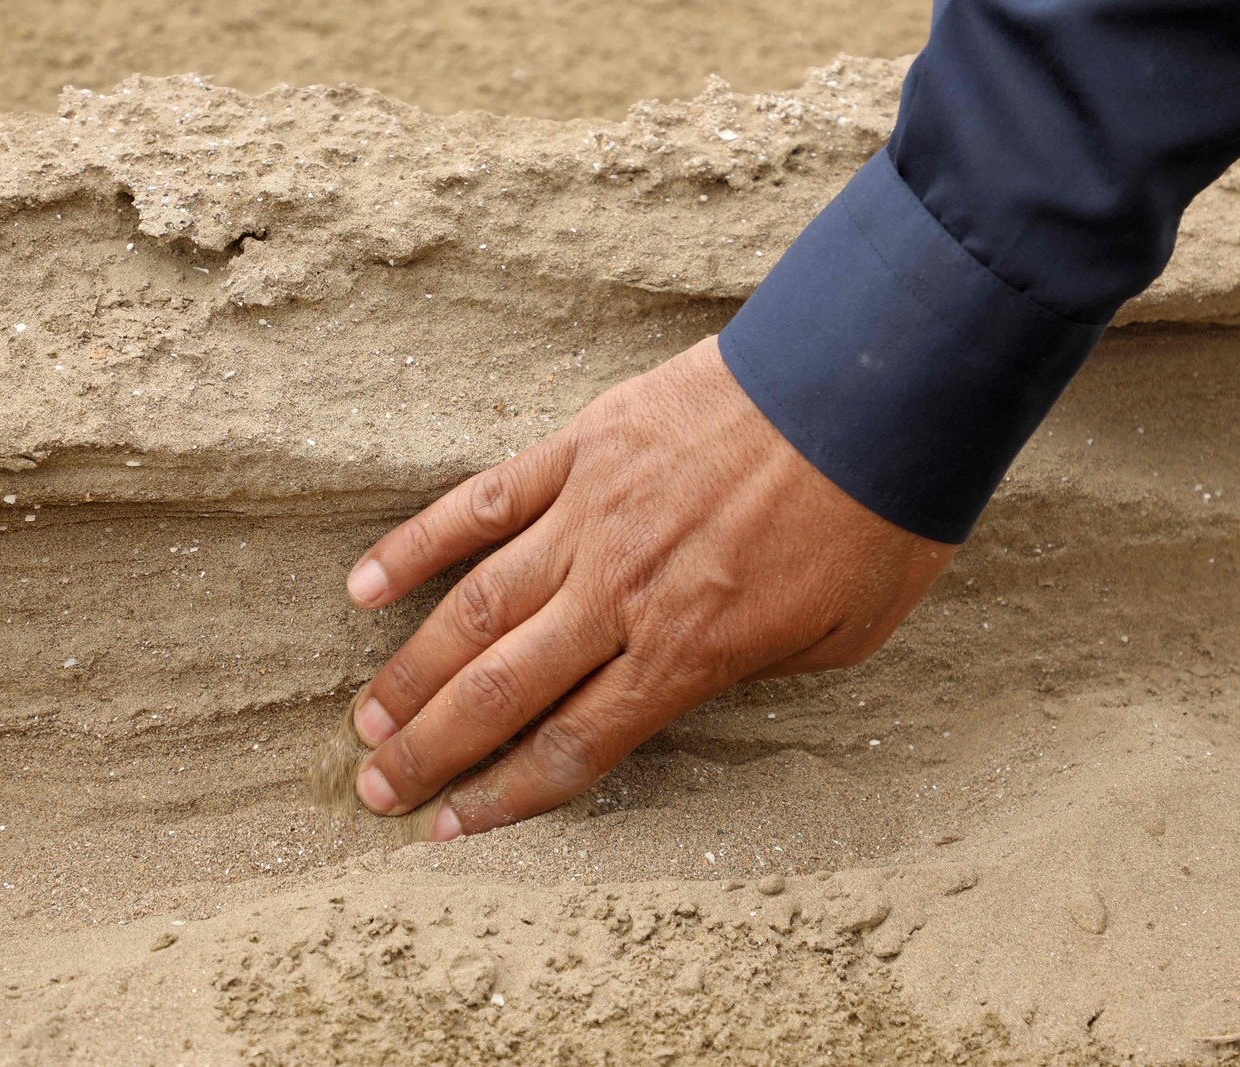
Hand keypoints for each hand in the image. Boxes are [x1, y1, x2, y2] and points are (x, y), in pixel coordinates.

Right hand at [345, 335, 953, 839]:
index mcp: (687, 652)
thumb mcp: (840, 636)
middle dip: (433, 751)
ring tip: (367, 719)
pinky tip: (363, 584)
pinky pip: (482, 504)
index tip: (449, 827)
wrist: (876, 385)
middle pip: (502, 691)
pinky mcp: (582, 449)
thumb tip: (690, 676)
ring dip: (413, 671)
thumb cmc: (875, 517)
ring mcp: (591, 518)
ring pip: (477, 609)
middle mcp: (621, 596)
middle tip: (376, 788)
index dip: (503, 796)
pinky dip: (418, 546)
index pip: (571, 745)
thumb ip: (750, 669)